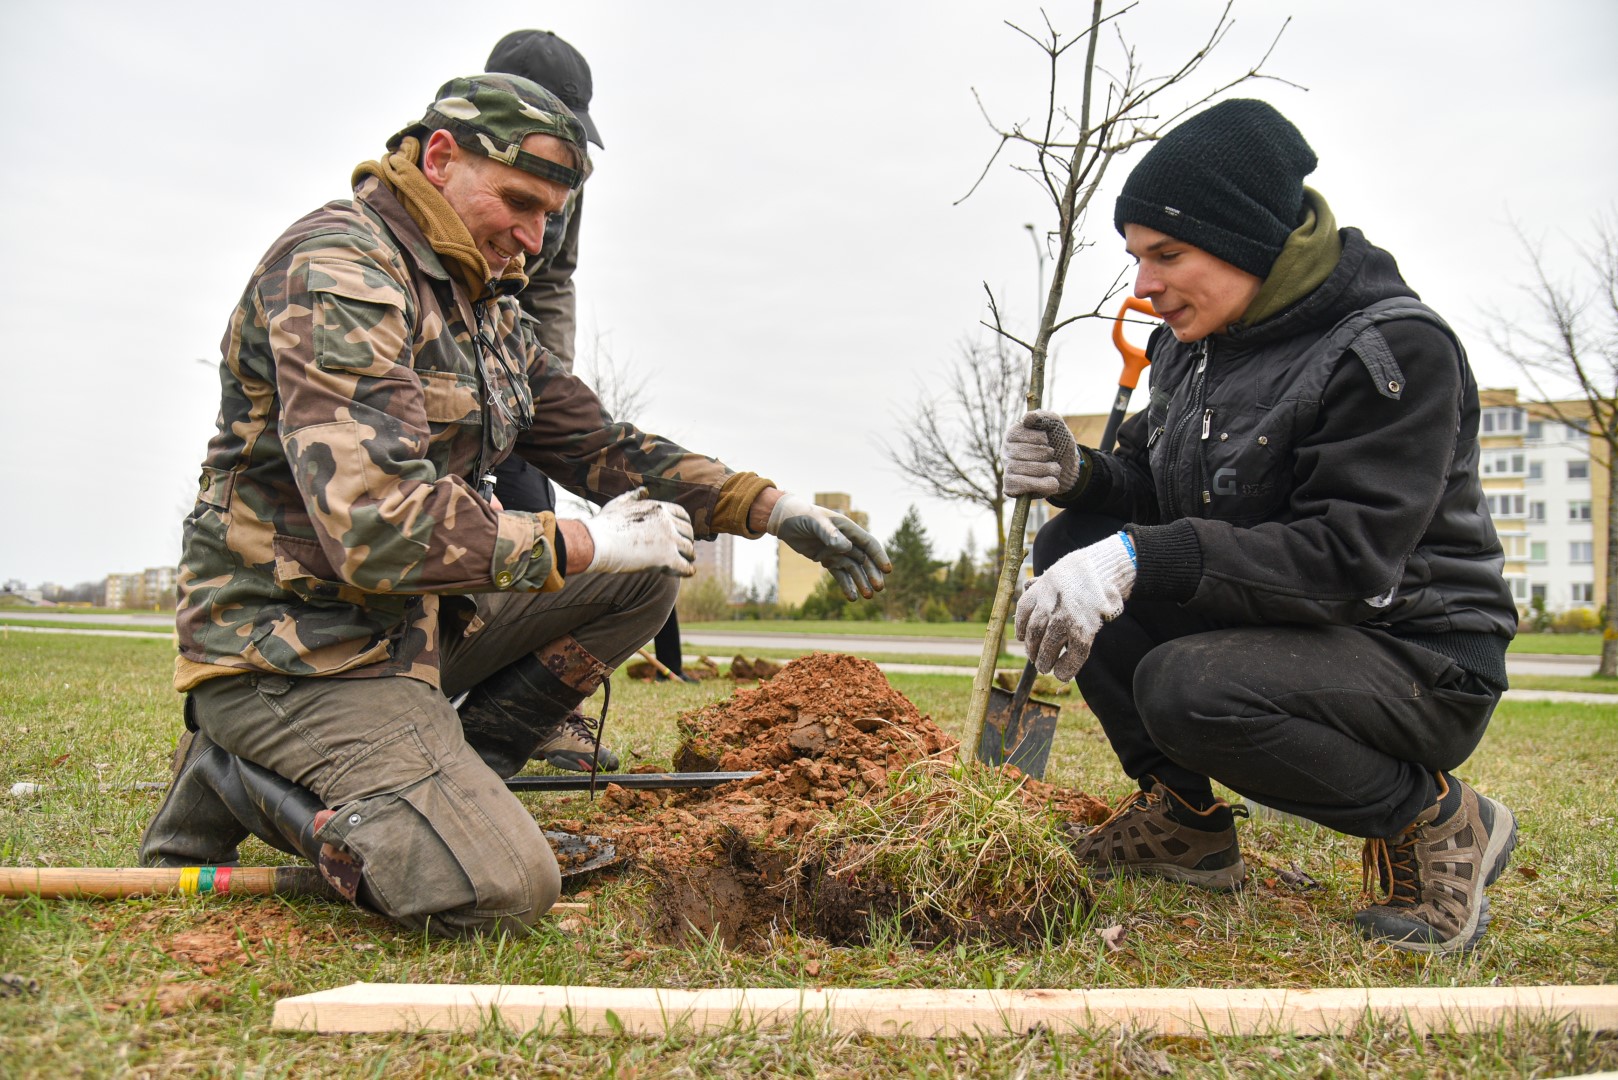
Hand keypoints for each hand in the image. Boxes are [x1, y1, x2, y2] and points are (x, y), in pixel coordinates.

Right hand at [581, 488, 695, 575]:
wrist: (597, 542)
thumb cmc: (604, 524)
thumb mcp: (619, 503)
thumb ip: (634, 496)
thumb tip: (644, 490)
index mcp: (659, 508)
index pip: (683, 515)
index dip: (684, 525)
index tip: (681, 532)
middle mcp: (668, 522)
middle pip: (688, 532)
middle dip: (687, 540)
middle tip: (683, 549)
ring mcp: (669, 540)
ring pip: (689, 550)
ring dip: (688, 556)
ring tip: (685, 561)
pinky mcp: (667, 559)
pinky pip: (686, 567)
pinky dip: (688, 570)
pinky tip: (687, 572)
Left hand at [766, 492, 890, 599]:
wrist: (785, 520)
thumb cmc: (802, 516)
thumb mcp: (815, 523)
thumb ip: (830, 534)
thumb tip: (848, 548)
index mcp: (848, 529)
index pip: (868, 544)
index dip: (879, 557)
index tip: (887, 570)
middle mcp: (846, 540)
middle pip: (864, 559)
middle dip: (872, 574)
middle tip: (878, 588)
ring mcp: (837, 551)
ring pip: (854, 569)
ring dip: (861, 582)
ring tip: (867, 596)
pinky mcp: (827, 559)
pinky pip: (840, 574)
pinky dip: (846, 585)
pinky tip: (852, 597)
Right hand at [1002, 409, 1080, 497]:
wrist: (1068, 467)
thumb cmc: (1058, 443)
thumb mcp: (1056, 425)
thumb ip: (1044, 417)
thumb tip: (1027, 418)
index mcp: (1012, 434)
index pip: (1020, 434)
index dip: (1040, 439)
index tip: (1047, 440)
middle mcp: (1005, 452)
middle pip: (1021, 453)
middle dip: (1045, 455)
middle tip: (1052, 456)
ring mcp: (1007, 470)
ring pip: (1022, 470)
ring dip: (1047, 470)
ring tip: (1055, 469)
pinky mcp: (1011, 488)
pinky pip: (1020, 486)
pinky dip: (1041, 485)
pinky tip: (1052, 483)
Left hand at [1015, 532, 1135, 680]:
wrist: (1104, 568)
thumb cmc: (1080, 574)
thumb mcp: (1054, 574)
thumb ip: (1039, 586)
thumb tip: (1026, 597)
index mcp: (1040, 589)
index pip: (1023, 613)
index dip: (1020, 628)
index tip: (1022, 638)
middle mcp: (1049, 604)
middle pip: (1034, 633)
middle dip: (1032, 650)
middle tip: (1035, 659)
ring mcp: (1065, 618)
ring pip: (1048, 646)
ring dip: (1044, 661)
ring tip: (1045, 667)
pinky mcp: (1084, 629)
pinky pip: (1073, 654)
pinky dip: (1067, 668)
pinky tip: (1062, 675)